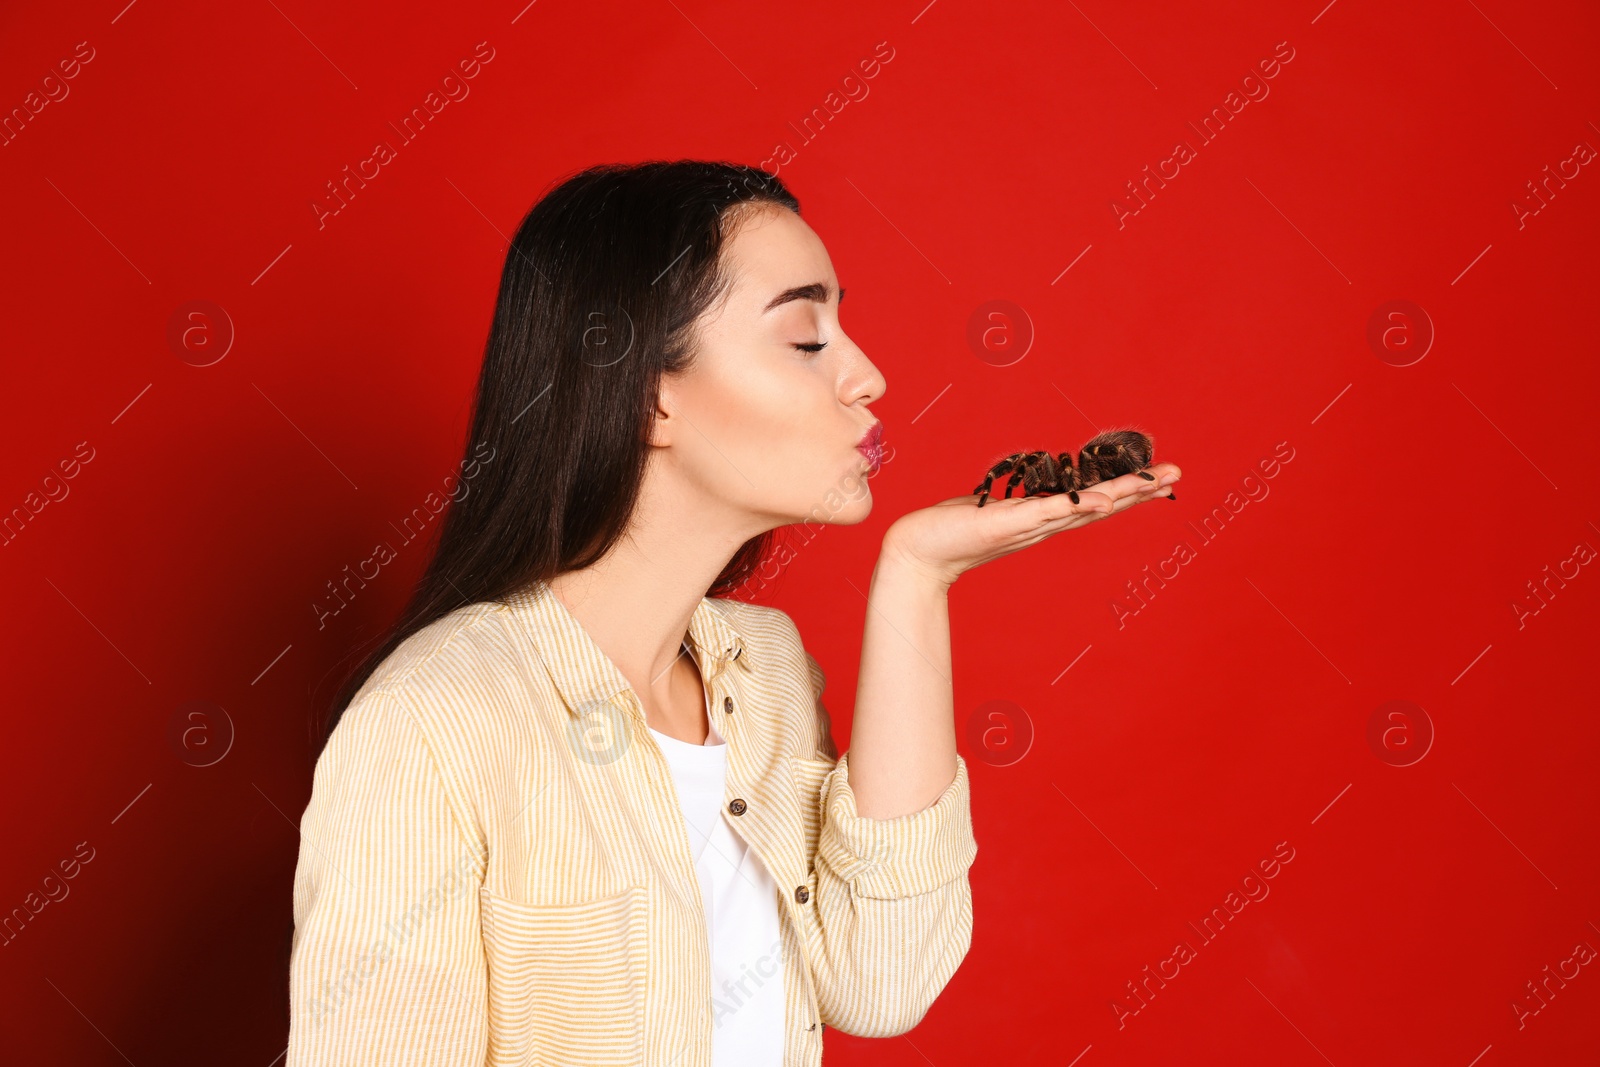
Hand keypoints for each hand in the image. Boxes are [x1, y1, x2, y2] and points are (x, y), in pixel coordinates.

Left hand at [882, 463, 1182, 587]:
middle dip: (1139, 490)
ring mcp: (1027, 526)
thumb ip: (1019, 504)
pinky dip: (1075, 506)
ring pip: (1082, 509)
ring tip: (1152, 483)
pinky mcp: (1006, 524)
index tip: (1163, 477)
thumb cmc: (952, 529)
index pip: (1095, 501)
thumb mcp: (995, 510)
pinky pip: (1046, 512)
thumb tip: (1034, 494)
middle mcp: (1043, 524)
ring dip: (1119, 496)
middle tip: (1177, 475)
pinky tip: (1102, 500)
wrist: (917, 552)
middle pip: (1101, 505)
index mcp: (1043, 517)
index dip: (1130, 490)